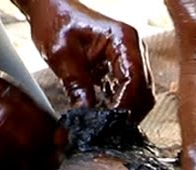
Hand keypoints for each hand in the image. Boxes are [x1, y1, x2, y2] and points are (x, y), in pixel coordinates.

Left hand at [21, 0, 153, 120]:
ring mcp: (130, 59)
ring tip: (102, 127)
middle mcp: (133, 48)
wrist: (51, 10)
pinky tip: (102, 117)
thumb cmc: (56, 22)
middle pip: (144, 92)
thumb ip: (77, 85)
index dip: (124, 107)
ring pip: (140, 96)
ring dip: (124, 114)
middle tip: (105, 132)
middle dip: (128, 114)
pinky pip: (129, 93)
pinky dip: (118, 108)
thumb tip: (86, 118)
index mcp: (123, 39)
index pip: (134, 80)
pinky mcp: (121, 68)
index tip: (107, 125)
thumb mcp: (62, 55)